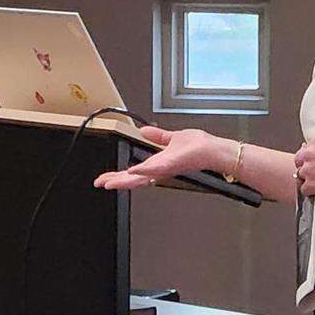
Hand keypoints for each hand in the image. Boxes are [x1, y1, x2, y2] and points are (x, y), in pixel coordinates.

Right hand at [94, 125, 222, 192]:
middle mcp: (160, 169)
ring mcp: (165, 168)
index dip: (118, 175)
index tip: (104, 179)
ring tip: (110, 182)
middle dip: (115, 180)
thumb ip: (158, 136)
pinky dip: (143, 171)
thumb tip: (145, 131)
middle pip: (133, 178)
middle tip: (100, 184)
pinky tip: (132, 171)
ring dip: (124, 179)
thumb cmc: (200, 147)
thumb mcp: (172, 138)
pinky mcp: (172, 163)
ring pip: (141, 177)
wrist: (215, 151)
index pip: (133, 172)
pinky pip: (156, 168)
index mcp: (158, 163)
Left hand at [294, 137, 314, 201]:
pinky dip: (312, 192)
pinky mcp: (310, 184)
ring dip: (309, 180)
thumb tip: (308, 152)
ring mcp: (308, 169)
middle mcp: (310, 153)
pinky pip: (304, 190)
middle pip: (298, 162)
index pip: (304, 150)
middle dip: (306, 168)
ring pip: (300, 176)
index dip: (310, 160)